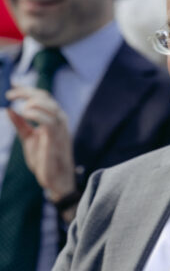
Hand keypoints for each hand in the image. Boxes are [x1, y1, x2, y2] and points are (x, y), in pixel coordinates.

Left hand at [6, 86, 75, 202]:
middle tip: (10, 96)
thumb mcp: (28, 138)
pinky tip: (25, 114)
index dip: (27, 90)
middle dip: (27, 92)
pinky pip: (49, 121)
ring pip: (50, 105)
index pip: (44, 97)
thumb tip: (9, 109)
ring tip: (22, 109)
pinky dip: (36, 114)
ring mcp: (60, 130)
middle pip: (46, 98)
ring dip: (33, 102)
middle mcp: (60, 122)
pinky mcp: (56, 139)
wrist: (55, 179)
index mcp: (54, 120)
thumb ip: (20, 124)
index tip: (11, 91)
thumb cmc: (45, 160)